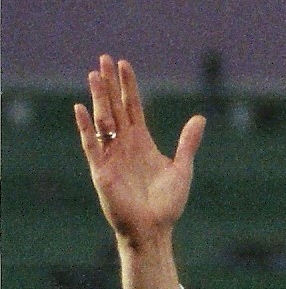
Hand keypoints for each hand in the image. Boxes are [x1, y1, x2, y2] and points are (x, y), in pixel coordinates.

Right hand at [74, 55, 205, 247]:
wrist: (154, 230)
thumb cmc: (168, 205)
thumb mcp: (182, 169)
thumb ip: (188, 143)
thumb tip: (200, 118)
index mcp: (142, 142)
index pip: (133, 107)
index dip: (128, 86)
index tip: (123, 64)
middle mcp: (124, 145)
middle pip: (115, 107)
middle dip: (110, 84)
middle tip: (103, 58)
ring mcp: (111, 156)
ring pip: (102, 120)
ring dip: (98, 98)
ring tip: (93, 74)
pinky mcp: (101, 171)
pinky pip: (91, 145)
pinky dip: (86, 128)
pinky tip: (81, 109)